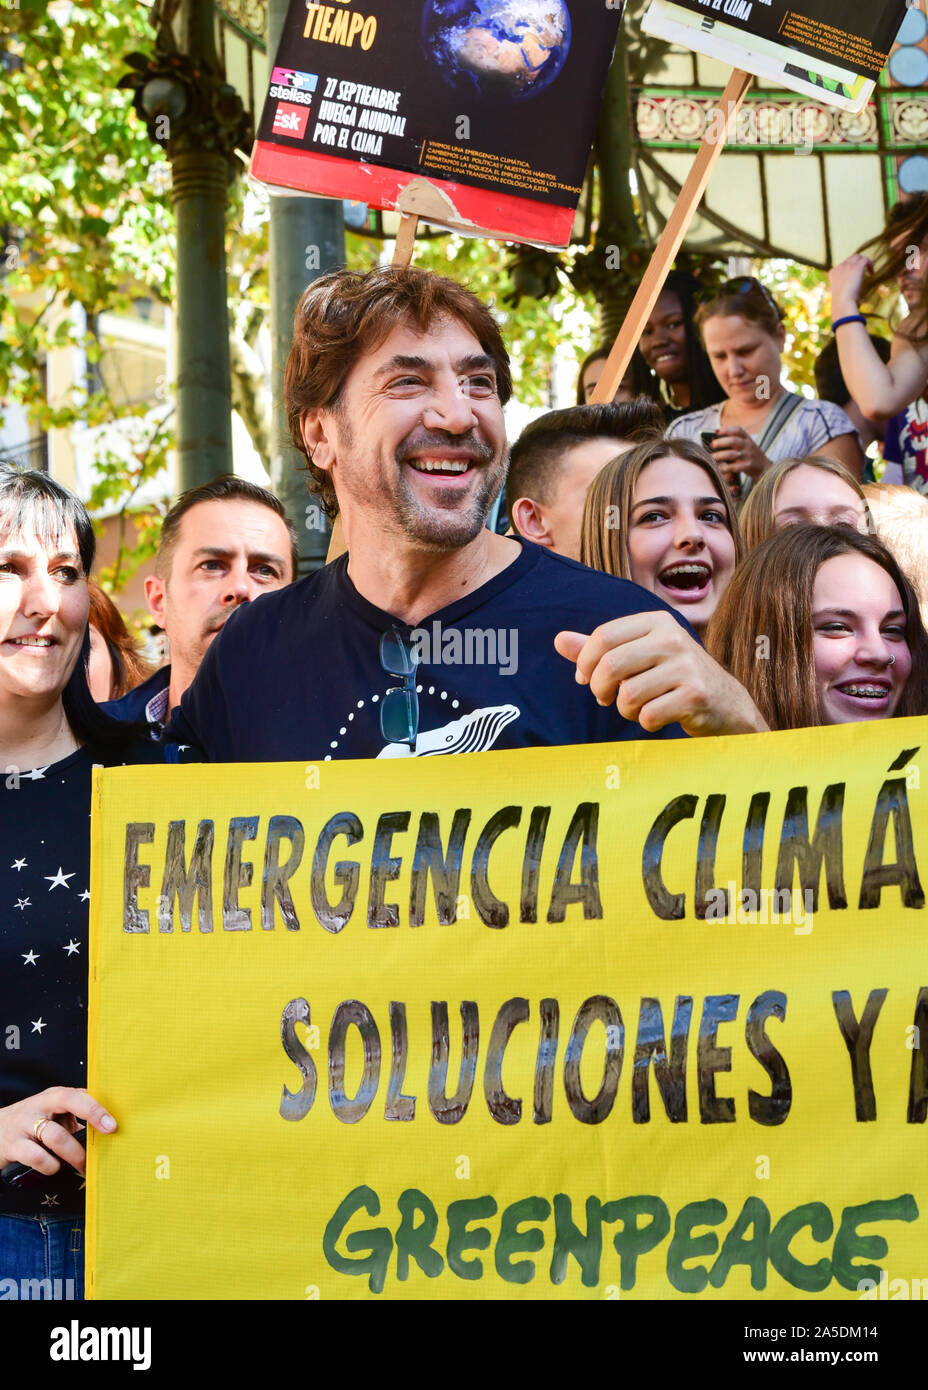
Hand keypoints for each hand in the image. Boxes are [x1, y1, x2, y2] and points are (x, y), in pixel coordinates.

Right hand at [0, 1087, 116, 1177]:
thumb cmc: (34, 1123)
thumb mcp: (53, 1113)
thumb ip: (77, 1115)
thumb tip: (110, 1129)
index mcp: (54, 1096)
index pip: (78, 1093)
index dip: (96, 1108)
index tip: (113, 1126)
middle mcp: (39, 1105)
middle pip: (68, 1102)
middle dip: (90, 1122)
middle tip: (102, 1147)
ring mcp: (24, 1124)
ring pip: (55, 1136)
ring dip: (74, 1154)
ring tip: (82, 1165)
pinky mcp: (13, 1145)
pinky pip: (36, 1157)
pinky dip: (50, 1165)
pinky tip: (54, 1168)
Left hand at [554, 610, 768, 737]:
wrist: (724, 702)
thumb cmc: (671, 676)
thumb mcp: (638, 654)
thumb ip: (599, 648)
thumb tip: (559, 640)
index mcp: (656, 622)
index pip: (604, 636)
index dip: (585, 662)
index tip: (584, 678)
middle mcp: (673, 639)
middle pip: (611, 665)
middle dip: (599, 688)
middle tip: (604, 697)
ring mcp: (686, 667)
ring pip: (628, 694)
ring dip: (624, 709)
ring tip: (635, 707)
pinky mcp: (695, 695)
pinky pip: (648, 716)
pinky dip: (645, 723)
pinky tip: (656, 716)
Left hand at [709, 426, 768, 482]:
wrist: (765, 468)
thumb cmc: (750, 456)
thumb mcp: (746, 446)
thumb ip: (734, 442)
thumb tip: (714, 442)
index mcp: (747, 439)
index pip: (738, 430)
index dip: (727, 429)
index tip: (716, 431)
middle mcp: (748, 445)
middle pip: (733, 441)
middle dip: (721, 442)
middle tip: (712, 445)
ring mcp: (748, 456)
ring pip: (732, 454)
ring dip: (720, 455)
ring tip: (712, 457)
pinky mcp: (747, 466)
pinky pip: (734, 467)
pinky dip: (725, 468)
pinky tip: (719, 469)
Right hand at [829, 254, 871, 316]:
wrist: (843, 302)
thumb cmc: (842, 302)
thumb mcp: (840, 292)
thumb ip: (844, 287)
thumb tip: (852, 289)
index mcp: (833, 272)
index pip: (843, 265)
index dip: (850, 268)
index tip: (856, 277)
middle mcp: (839, 267)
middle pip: (850, 259)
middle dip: (858, 264)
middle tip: (864, 272)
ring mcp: (847, 265)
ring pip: (858, 256)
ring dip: (864, 262)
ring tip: (870, 271)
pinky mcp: (856, 267)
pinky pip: (865, 260)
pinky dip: (870, 264)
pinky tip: (872, 273)